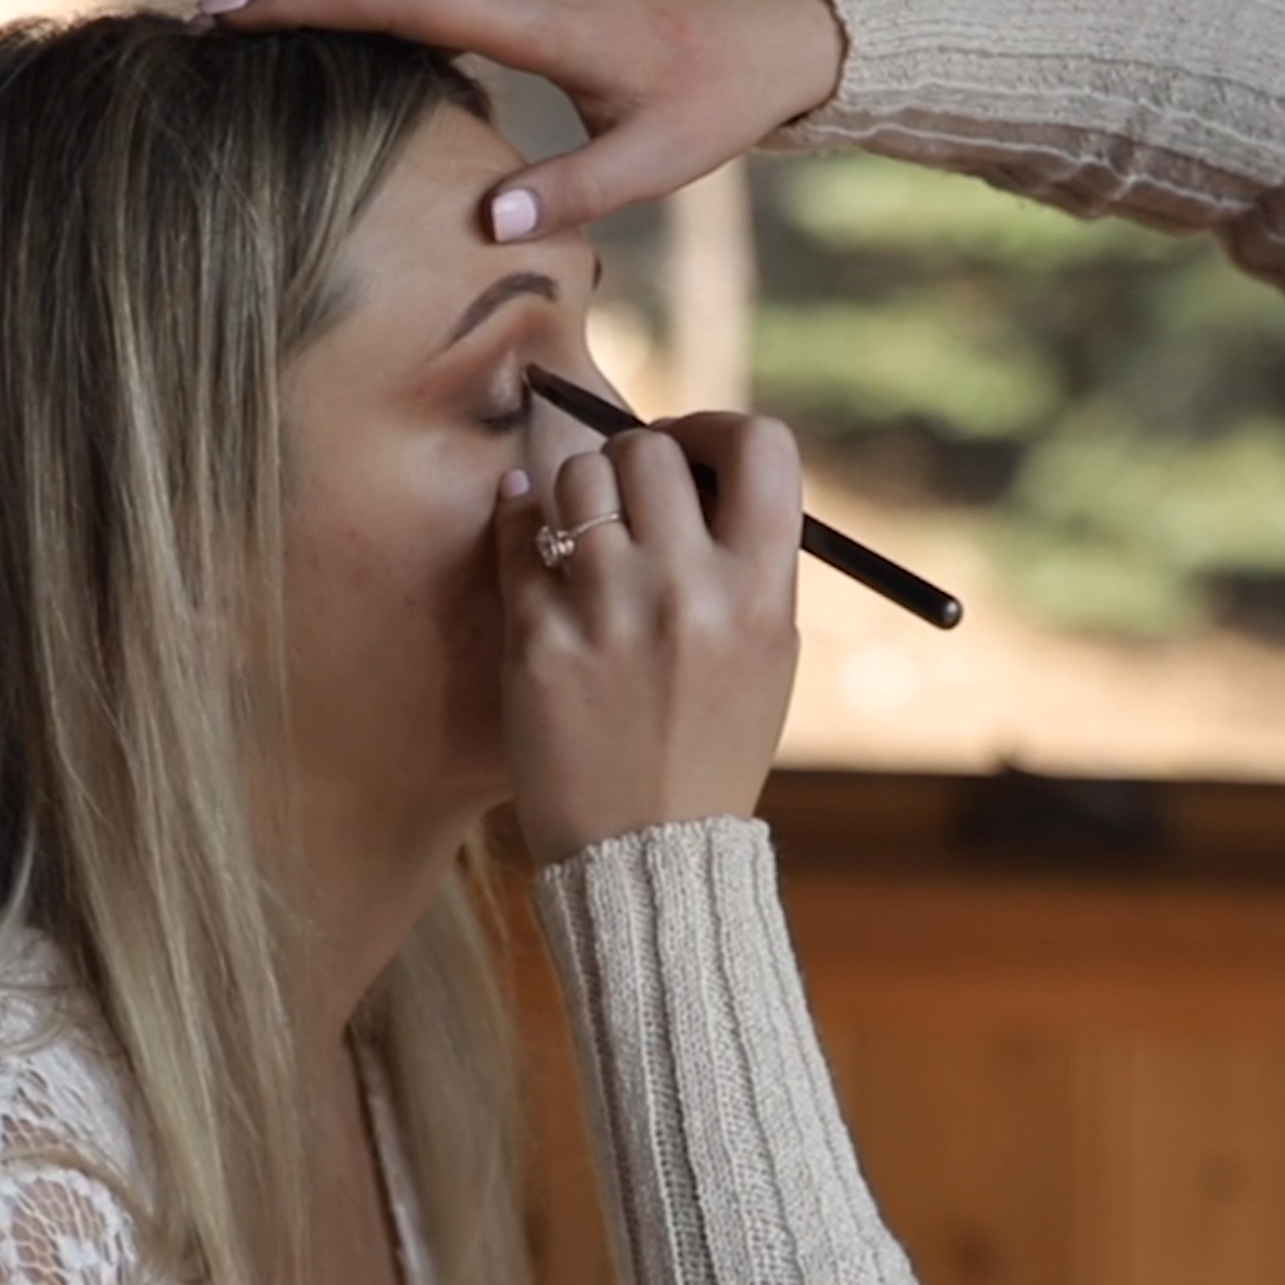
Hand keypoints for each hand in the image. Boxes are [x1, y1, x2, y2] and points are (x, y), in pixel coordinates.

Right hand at [222, 0, 846, 240]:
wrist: (771, 29)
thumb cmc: (716, 97)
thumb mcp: (659, 162)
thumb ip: (573, 194)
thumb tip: (487, 229)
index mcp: (544, 21)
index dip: (314, 4)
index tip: (238, 23)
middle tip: (206, 20)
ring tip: (245, 12)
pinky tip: (329, 11)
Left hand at [496, 413, 803, 859]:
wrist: (648, 854)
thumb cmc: (711, 749)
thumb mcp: (766, 656)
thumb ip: (745, 561)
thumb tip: (699, 463)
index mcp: (761, 595)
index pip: (761, 448)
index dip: (717, 429)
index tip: (689, 449)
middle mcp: (689, 594)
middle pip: (652, 451)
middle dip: (633, 460)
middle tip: (625, 495)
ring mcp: (610, 617)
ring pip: (578, 481)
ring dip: (577, 495)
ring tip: (581, 535)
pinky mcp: (540, 644)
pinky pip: (518, 538)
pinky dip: (519, 525)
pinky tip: (527, 533)